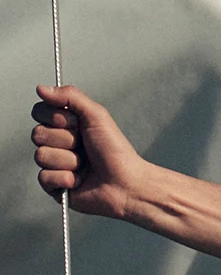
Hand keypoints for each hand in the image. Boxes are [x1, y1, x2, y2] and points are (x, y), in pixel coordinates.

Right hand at [31, 84, 147, 219]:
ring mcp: (54, 165)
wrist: (127, 185)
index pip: (39, 112)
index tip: (77, 123)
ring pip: (41, 156)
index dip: (57, 118)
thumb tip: (41, 88)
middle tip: (84, 146)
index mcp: (64, 125)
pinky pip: (44, 177)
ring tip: (85, 165)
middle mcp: (57, 143)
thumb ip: (70, 96)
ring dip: (69, 161)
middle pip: (38, 134)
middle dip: (66, 140)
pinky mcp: (54, 186)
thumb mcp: (96, 116)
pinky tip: (80, 180)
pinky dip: (65, 178)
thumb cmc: (116, 152)